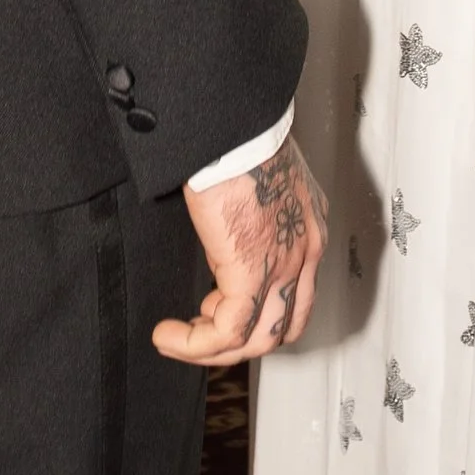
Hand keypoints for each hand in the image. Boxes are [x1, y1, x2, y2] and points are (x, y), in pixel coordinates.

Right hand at [156, 134, 326, 365]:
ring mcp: (284, 264)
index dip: (260, 311)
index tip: (219, 305)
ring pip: (258, 339)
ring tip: (177, 339)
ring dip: (213, 349)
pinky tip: (167, 334)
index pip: (296, 292)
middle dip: (240, 339)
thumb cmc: (240, 135)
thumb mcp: (256, 178)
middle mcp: (305, 249)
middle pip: (283, 325)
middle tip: (200, 328)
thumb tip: (225, 235)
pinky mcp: (252, 273)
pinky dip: (195, 345)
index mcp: (307, 225)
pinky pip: (228, 333)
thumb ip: (251, 212)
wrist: (234, 124)